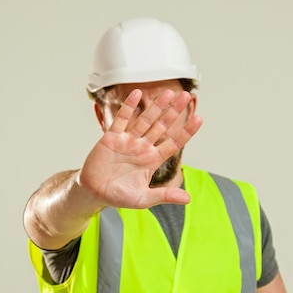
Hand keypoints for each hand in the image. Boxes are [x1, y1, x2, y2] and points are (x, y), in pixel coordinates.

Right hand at [78, 88, 202, 208]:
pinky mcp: (111, 137)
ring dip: (156, 106)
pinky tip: (137, 93)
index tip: (199, 118)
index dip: (186, 131)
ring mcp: (128, 141)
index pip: (173, 143)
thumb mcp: (143, 199)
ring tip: (169, 93)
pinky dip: (129, 106)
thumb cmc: (119, 197)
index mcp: (152, 160)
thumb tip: (188, 200)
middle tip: (186, 96)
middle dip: (174, 111)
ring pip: (145, 119)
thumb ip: (164, 196)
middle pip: (162, 126)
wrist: (93, 193)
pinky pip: (122, 119)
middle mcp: (142, 148)